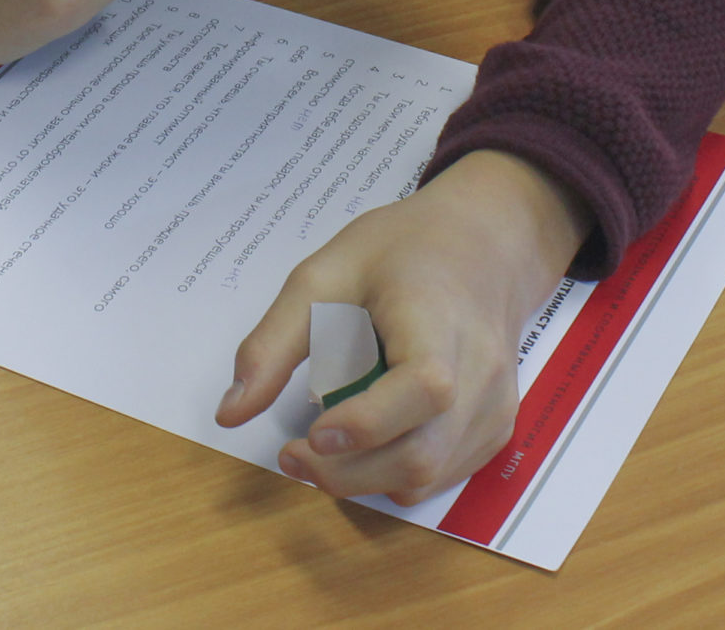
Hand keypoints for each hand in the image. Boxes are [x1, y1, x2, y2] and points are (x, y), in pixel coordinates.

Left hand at [215, 149, 591, 506]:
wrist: (484, 244)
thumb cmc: (402, 251)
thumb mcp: (324, 274)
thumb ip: (274, 343)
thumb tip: (229, 414)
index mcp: (439, 320)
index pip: (424, 387)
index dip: (368, 422)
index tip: (311, 434)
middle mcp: (480, 372)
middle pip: (422, 452)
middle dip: (346, 471)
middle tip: (290, 456)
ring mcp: (495, 407)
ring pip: (428, 476)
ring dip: (364, 479)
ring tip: (319, 450)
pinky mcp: (495, 429)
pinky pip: (440, 475)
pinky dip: (393, 474)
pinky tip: (366, 443)